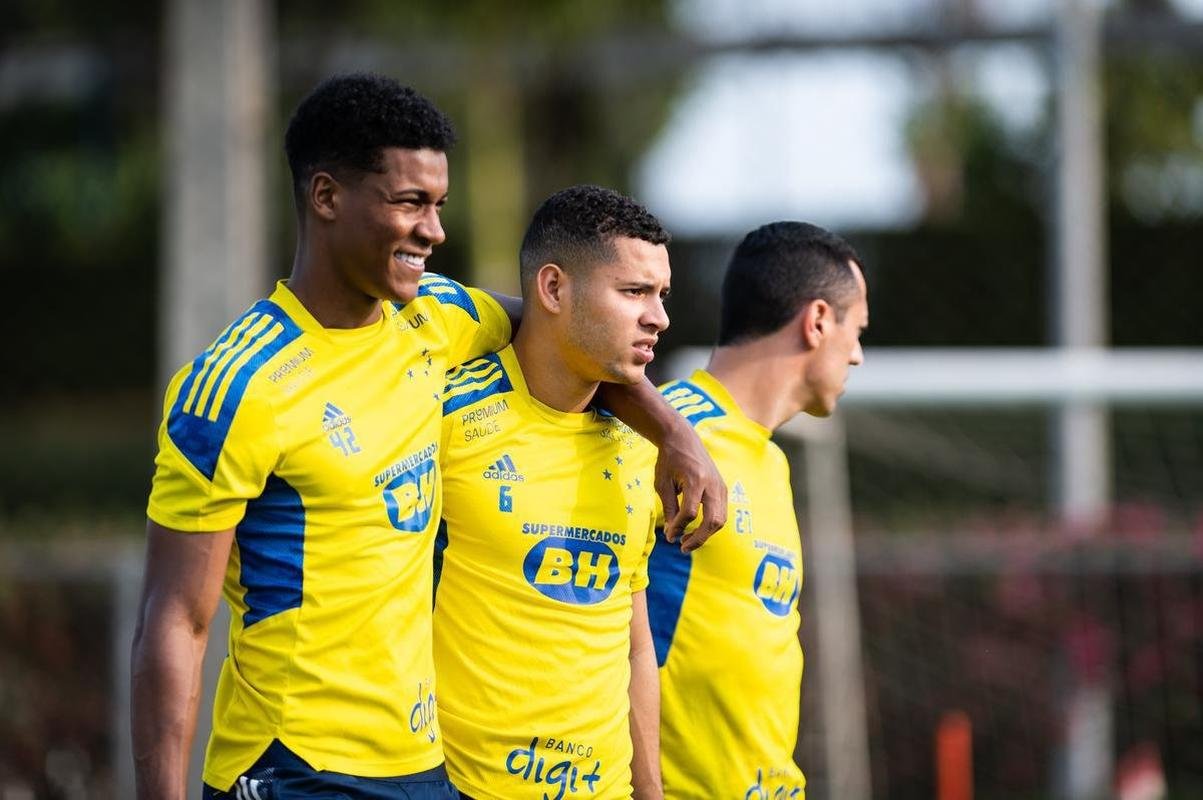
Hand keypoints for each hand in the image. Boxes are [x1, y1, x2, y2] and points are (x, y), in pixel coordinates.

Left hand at [653, 422, 726, 551]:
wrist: (683, 439)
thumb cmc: (669, 460)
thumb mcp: (663, 484)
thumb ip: (669, 509)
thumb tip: (672, 534)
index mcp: (696, 480)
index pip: (690, 513)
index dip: (678, 527)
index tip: (668, 536)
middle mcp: (712, 484)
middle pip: (713, 520)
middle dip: (698, 538)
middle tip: (683, 548)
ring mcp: (720, 486)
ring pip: (720, 519)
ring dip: (705, 534)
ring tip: (688, 541)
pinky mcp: (723, 489)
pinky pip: (721, 513)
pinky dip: (710, 525)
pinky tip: (695, 529)